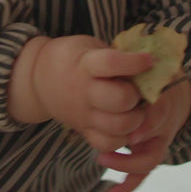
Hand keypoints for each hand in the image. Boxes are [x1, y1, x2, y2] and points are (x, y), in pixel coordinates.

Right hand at [8, 34, 153, 150]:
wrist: (39, 80)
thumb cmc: (74, 58)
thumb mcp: (90, 47)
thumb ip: (116, 55)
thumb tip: (151, 61)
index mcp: (85, 65)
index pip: (111, 63)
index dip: (135, 62)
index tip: (150, 60)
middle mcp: (84, 92)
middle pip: (120, 100)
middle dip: (138, 95)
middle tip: (140, 90)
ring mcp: (83, 115)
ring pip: (119, 126)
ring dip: (137, 119)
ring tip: (136, 108)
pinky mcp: (84, 132)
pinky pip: (108, 143)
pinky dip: (123, 138)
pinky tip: (126, 124)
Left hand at [100, 74, 190, 191]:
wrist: (171, 85)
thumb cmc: (149, 70)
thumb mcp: (145, 63)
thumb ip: (134, 63)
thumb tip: (134, 62)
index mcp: (165, 97)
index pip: (160, 113)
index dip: (148, 124)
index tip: (132, 134)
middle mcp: (164, 123)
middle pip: (153, 141)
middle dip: (132, 151)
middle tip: (106, 153)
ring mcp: (158, 139)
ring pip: (148, 160)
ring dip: (126, 167)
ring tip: (101, 162)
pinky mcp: (151, 151)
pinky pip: (142, 173)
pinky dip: (127, 186)